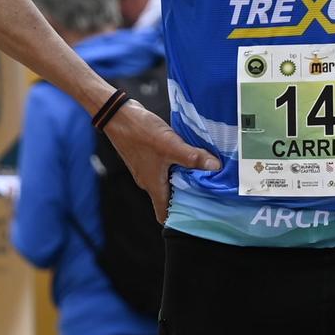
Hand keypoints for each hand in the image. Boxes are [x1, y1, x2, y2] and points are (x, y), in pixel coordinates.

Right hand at [102, 98, 220, 223]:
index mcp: (153, 186)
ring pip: (167, 181)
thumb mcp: (170, 146)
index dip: (178, 219)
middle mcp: (148, 181)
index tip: (197, 216)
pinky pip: (165, 167)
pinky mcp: (147, 156)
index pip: (163, 214)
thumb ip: (193, 157)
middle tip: (208, 192)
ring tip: (202, 174)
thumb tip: (215, 167)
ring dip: (182, 179)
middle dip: (187, 197)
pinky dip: (176, 165)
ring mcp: (147, 168)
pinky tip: (188, 156)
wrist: (119, 115)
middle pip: (169, 198)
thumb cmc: (140, 133)